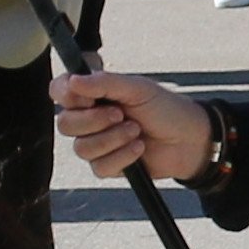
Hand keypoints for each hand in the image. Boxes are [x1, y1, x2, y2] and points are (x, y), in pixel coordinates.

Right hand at [48, 71, 210, 184]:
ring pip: (81, 148)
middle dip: (94, 121)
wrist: (188, 139)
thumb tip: (73, 80)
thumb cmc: (164, 108)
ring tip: (136, 131)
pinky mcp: (108, 166)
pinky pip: (99, 167)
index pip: (59, 91)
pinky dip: (121, 157)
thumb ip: (104, 83)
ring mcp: (97, 143)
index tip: (87, 97)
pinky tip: (139, 149)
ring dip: (112, 139)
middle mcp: (90, 118)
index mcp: (92, 93)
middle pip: (65, 125)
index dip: (66, 96)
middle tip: (121, 114)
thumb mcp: (136, 88)